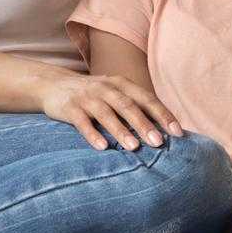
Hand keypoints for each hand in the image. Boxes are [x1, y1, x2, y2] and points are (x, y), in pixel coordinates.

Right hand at [39, 73, 182, 150]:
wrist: (54, 84)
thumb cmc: (94, 94)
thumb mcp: (115, 94)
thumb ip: (135, 107)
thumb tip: (164, 129)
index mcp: (122, 84)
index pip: (147, 99)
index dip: (163, 115)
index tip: (177, 132)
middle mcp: (107, 88)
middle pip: (128, 106)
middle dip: (144, 124)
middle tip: (158, 143)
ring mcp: (87, 97)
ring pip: (107, 114)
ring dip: (121, 131)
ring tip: (134, 148)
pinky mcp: (70, 107)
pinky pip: (82, 122)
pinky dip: (92, 134)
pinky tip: (103, 147)